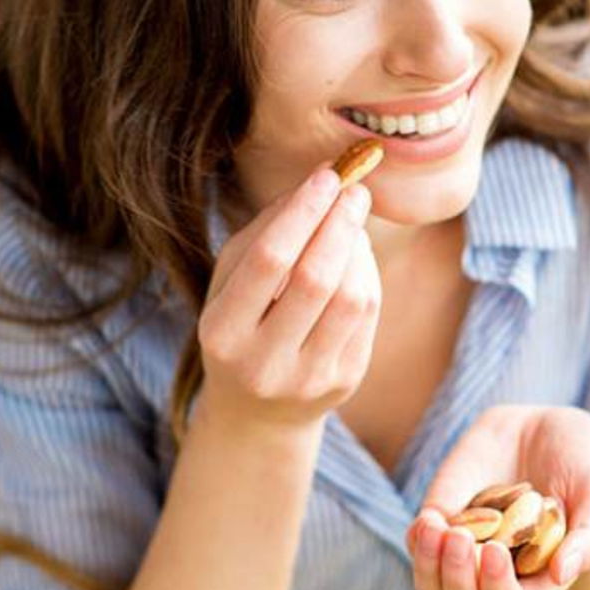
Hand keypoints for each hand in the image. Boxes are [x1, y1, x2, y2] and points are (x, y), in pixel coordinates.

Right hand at [197, 164, 380, 431]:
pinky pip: (367, 315)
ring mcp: (308, 379)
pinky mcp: (344, 382)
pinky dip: (367, 273)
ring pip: (351, 298)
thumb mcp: (229, 283)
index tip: (327, 175)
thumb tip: (318, 182)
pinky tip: (356, 255)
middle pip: (315, 279)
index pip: (268, 261)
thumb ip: (263, 232)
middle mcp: (263, 363)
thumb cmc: (240, 327)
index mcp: (222, 333)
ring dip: (358, 248)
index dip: (302, 213)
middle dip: (340, 225)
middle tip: (355, 190)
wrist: (257, 413)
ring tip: (352, 222)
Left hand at [406, 405, 589, 589]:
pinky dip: (418, 541)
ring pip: (433, 589)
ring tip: (437, 529)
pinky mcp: (445, 518)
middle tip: (462, 540)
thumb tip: (562, 573)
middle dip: (458, 583)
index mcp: (540, 579)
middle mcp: (500, 573)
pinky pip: (418, 547)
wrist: (549, 422)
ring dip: (429, 568)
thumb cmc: (585, 461)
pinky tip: (430, 519)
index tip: (497, 551)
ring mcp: (467, 549)